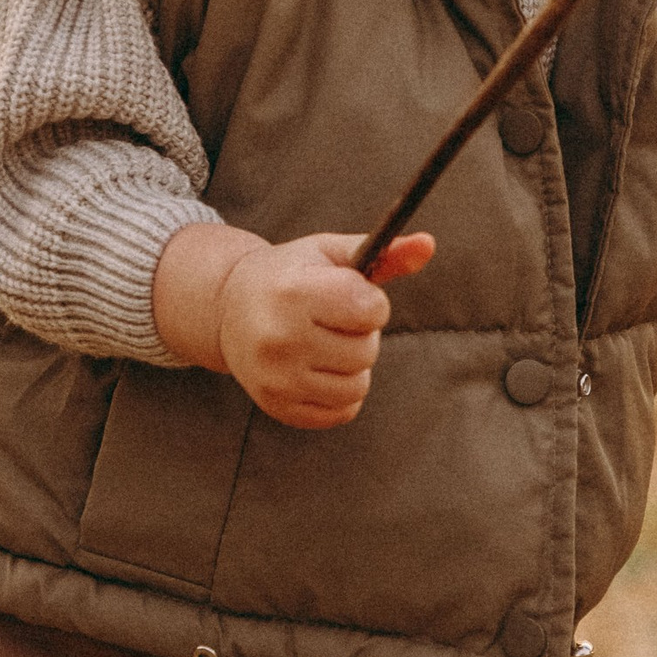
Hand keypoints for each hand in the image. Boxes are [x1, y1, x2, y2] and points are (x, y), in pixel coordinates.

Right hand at [151, 220, 435, 429]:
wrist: (227, 308)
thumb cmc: (290, 275)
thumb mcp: (330, 254)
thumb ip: (383, 253)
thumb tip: (429, 245)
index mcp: (294, 292)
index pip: (370, 309)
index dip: (371, 302)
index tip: (349, 295)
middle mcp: (280, 338)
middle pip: (366, 350)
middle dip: (361, 334)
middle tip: (332, 321)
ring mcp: (276, 378)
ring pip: (358, 386)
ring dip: (353, 366)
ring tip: (325, 344)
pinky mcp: (277, 407)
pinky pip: (342, 411)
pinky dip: (341, 393)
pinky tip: (318, 369)